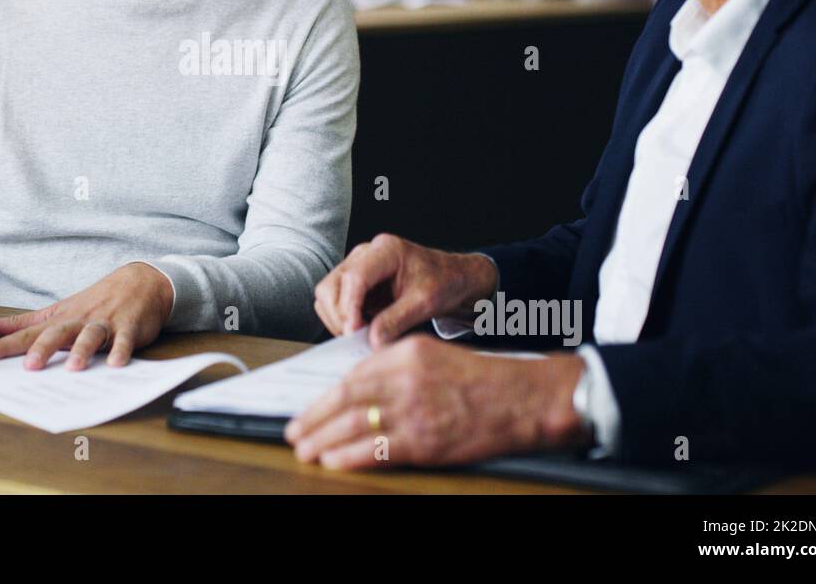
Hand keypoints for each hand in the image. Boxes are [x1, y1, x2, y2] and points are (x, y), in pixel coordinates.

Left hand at [0, 262, 174, 369]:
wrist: (140, 282)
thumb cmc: (94, 302)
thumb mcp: (55, 311)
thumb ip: (21, 322)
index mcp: (59, 319)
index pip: (25, 334)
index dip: (2, 346)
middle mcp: (78, 321)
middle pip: (57, 334)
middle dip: (43, 349)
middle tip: (29, 367)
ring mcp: (104, 323)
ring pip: (91, 336)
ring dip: (82, 351)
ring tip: (73, 368)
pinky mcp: (128, 328)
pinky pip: (124, 341)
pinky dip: (121, 351)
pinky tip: (116, 364)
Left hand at [285, 335, 589, 469]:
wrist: (521, 398)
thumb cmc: (481, 378)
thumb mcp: (432, 354)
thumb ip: (393, 364)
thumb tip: (358, 386)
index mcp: (404, 354)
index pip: (352, 376)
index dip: (324, 396)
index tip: (308, 408)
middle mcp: (404, 379)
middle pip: (345, 401)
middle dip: (314, 419)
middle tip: (294, 432)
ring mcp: (414, 411)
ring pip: (355, 426)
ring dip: (324, 440)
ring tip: (307, 450)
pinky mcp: (425, 441)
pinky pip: (378, 450)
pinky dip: (351, 456)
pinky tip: (335, 460)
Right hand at [314, 233, 496, 347]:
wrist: (452, 279)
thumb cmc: (442, 282)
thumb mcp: (425, 303)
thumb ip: (397, 320)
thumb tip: (372, 340)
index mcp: (385, 250)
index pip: (354, 277)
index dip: (350, 307)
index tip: (353, 332)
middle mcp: (365, 255)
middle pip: (332, 285)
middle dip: (340, 315)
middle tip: (357, 338)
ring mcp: (356, 267)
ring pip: (327, 295)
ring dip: (338, 319)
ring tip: (361, 334)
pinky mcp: (355, 283)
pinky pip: (335, 302)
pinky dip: (342, 319)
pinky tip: (362, 328)